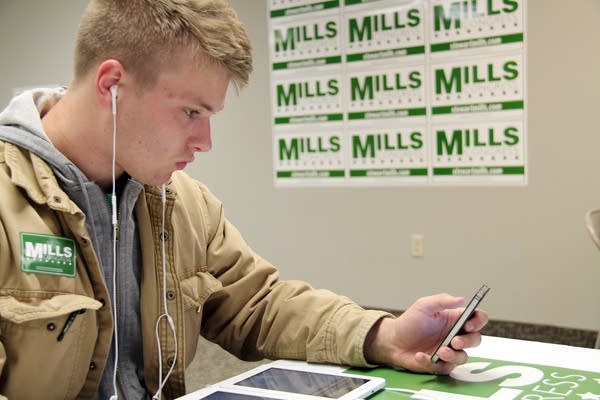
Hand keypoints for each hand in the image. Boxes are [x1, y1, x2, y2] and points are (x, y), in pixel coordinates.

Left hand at [364, 293, 487, 374]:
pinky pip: (444, 367)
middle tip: (455, 341)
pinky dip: (432, 362)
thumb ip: (441, 301)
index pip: (477, 319)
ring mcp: (449, 351)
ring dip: (453, 355)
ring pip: (463, 357)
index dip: (478, 321)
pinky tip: (420, 355)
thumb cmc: (409, 322)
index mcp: (454, 320)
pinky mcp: (440, 365)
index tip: (470, 324)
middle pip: (475, 339)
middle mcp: (455, 336)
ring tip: (440, 351)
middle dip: (468, 341)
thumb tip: (461, 299)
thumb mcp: (423, 306)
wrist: (392, 341)